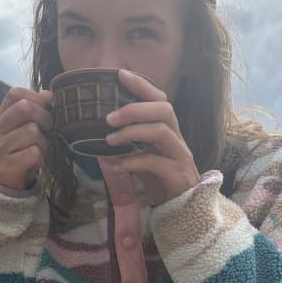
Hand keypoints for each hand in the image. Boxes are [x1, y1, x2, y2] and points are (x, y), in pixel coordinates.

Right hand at [0, 87, 52, 189]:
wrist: (0, 187)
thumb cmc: (16, 155)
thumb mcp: (21, 131)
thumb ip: (32, 112)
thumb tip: (48, 94)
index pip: (15, 94)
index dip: (36, 98)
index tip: (46, 110)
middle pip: (24, 108)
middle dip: (44, 117)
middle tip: (48, 130)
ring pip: (32, 131)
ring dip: (44, 142)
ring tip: (38, 151)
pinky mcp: (6, 167)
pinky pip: (34, 153)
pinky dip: (40, 158)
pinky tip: (35, 163)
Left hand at [105, 69, 200, 205]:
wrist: (181, 208)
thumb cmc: (160, 178)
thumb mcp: (144, 154)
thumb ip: (129, 141)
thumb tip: (100, 131)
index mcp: (168, 129)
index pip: (159, 99)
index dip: (142, 85)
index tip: (120, 74)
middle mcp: (177, 138)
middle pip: (164, 109)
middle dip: (135, 108)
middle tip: (108, 117)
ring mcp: (179, 156)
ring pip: (161, 131)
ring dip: (132, 132)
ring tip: (109, 140)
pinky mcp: (177, 175)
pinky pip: (155, 162)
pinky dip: (133, 162)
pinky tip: (117, 166)